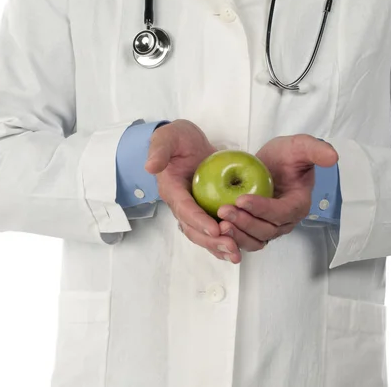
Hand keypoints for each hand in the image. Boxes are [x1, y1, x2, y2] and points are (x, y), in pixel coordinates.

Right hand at [145, 120, 241, 262]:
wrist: (187, 143)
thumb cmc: (177, 139)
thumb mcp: (168, 137)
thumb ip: (159, 150)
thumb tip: (150, 166)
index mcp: (172, 190)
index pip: (184, 209)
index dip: (199, 221)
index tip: (215, 230)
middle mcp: (181, 205)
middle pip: (194, 230)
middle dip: (211, 241)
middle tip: (231, 247)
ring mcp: (193, 210)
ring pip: (203, 236)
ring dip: (218, 247)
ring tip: (236, 254)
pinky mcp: (205, 211)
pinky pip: (213, 232)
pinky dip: (224, 242)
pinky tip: (239, 250)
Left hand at [217, 135, 337, 249]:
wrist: (270, 165)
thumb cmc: (286, 156)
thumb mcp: (300, 146)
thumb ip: (316, 149)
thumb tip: (333, 156)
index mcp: (298, 205)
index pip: (281, 213)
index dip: (263, 209)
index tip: (242, 199)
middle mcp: (285, 221)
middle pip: (266, 230)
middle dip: (245, 222)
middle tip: (224, 210)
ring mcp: (270, 227)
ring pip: (255, 239)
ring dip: (237, 234)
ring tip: (219, 222)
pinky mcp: (255, 229)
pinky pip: (244, 240)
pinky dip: (232, 237)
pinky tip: (216, 227)